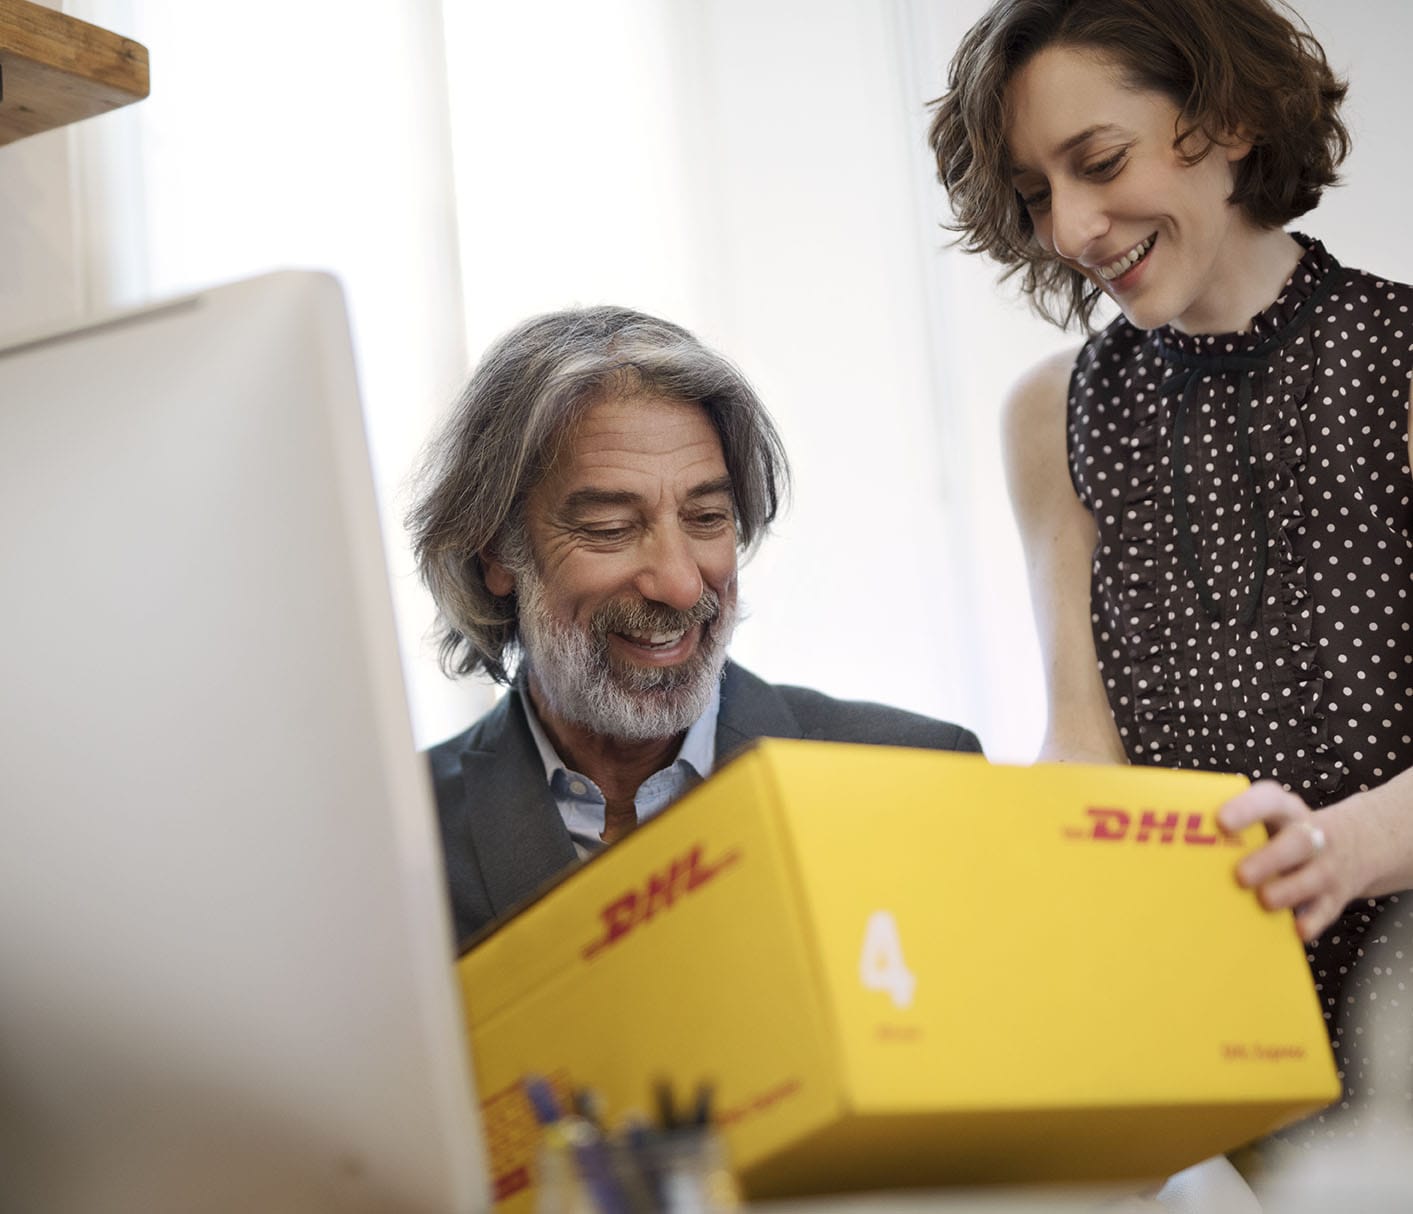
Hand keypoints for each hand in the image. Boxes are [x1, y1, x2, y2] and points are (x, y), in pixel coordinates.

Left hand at [1217, 781, 1368, 941]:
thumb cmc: (1288, 830)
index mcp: (1285, 810)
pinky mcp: (1336, 896)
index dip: (1246, 809)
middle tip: (1241, 875)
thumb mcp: (1270, 816)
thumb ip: (1237, 827)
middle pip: (1296, 842)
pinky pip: (1326, 910)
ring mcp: (1326, 866)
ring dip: (1288, 890)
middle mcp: (1310, 835)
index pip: (1269, 801)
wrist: (1357, 842)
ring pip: (1312, 877)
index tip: (1221, 821)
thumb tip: (1185, 845)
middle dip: (1269, 859)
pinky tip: (1297, 929)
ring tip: (1264, 900)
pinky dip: (1312, 921)